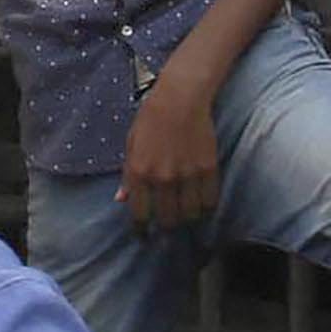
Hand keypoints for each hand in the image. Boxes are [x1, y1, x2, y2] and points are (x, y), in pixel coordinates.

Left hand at [119, 64, 221, 230]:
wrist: (181, 98)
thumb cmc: (151, 118)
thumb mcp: (131, 144)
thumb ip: (127, 176)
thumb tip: (121, 200)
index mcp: (139, 171)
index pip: (140, 214)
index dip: (142, 229)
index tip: (144, 234)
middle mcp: (162, 177)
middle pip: (168, 219)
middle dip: (166, 226)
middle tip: (167, 225)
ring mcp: (187, 175)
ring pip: (190, 215)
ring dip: (186, 219)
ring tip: (184, 215)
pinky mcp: (208, 170)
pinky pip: (209, 202)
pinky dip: (205, 208)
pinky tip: (200, 205)